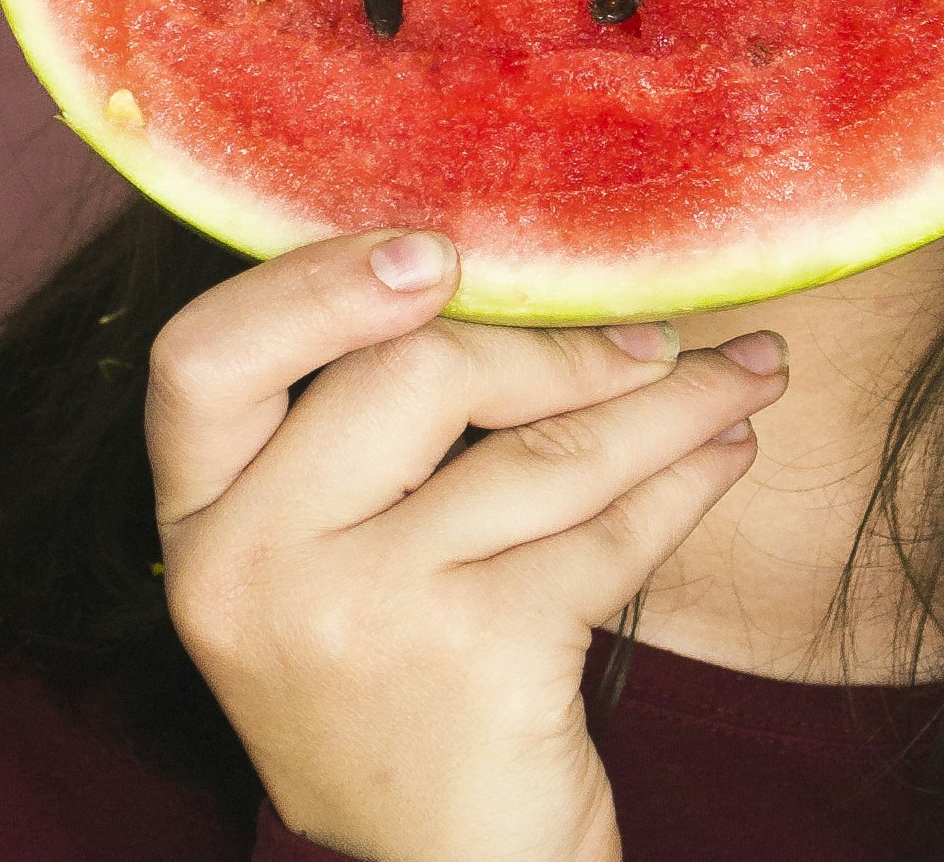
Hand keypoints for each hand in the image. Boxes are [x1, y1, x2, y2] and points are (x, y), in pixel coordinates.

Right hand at [148, 230, 786, 861]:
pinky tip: (725, 452)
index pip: (203, 360)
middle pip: (408, 373)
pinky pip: (608, 525)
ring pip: (542, 447)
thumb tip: (499, 261)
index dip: (315, 283)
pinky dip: (685, 479)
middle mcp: (258, 570)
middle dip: (555, 342)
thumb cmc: (399, 693)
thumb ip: (353, 439)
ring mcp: (366, 613)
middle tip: (654, 332)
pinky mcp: (481, 653)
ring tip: (740, 372)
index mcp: (203, 529)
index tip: (435, 250)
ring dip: (667, 400)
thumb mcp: (324, 574)